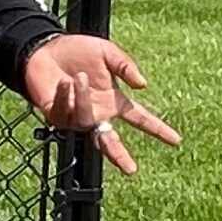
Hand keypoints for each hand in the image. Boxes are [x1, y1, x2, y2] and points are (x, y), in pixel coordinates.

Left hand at [21, 35, 180, 174]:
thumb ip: (125, 66)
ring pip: (85, 119)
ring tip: (79, 77)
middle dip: (119, 155)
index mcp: (113, 102)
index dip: (157, 129)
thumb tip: (142, 85)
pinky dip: (66, 94)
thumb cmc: (76, 51)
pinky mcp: (57, 116)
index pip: (140, 119)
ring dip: (83, 99)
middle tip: (132, 170)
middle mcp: (97, 114)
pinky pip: (66, 111)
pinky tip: (63, 82)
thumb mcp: (106, 52)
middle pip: (110, 141)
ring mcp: (76, 117)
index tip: (176, 141)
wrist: (45, 50)